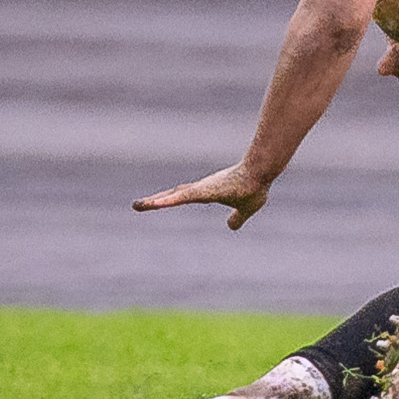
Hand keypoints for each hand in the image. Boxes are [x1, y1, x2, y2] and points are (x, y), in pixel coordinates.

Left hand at [133, 162, 270, 230]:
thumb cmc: (255, 186)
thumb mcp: (246, 209)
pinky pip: (182, 196)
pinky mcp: (204, 190)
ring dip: (156, 201)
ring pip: (174, 196)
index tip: (155, 202)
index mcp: (208, 192)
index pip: (183, 196)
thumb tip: (231, 226)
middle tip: (137, 205)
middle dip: (156, 200)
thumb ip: (237, 217)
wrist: (261, 172)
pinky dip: (168, 200)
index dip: (169, 199)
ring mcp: (201, 189)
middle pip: (173, 195)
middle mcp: (201, 188)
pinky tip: (155, 204)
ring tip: (138, 205)